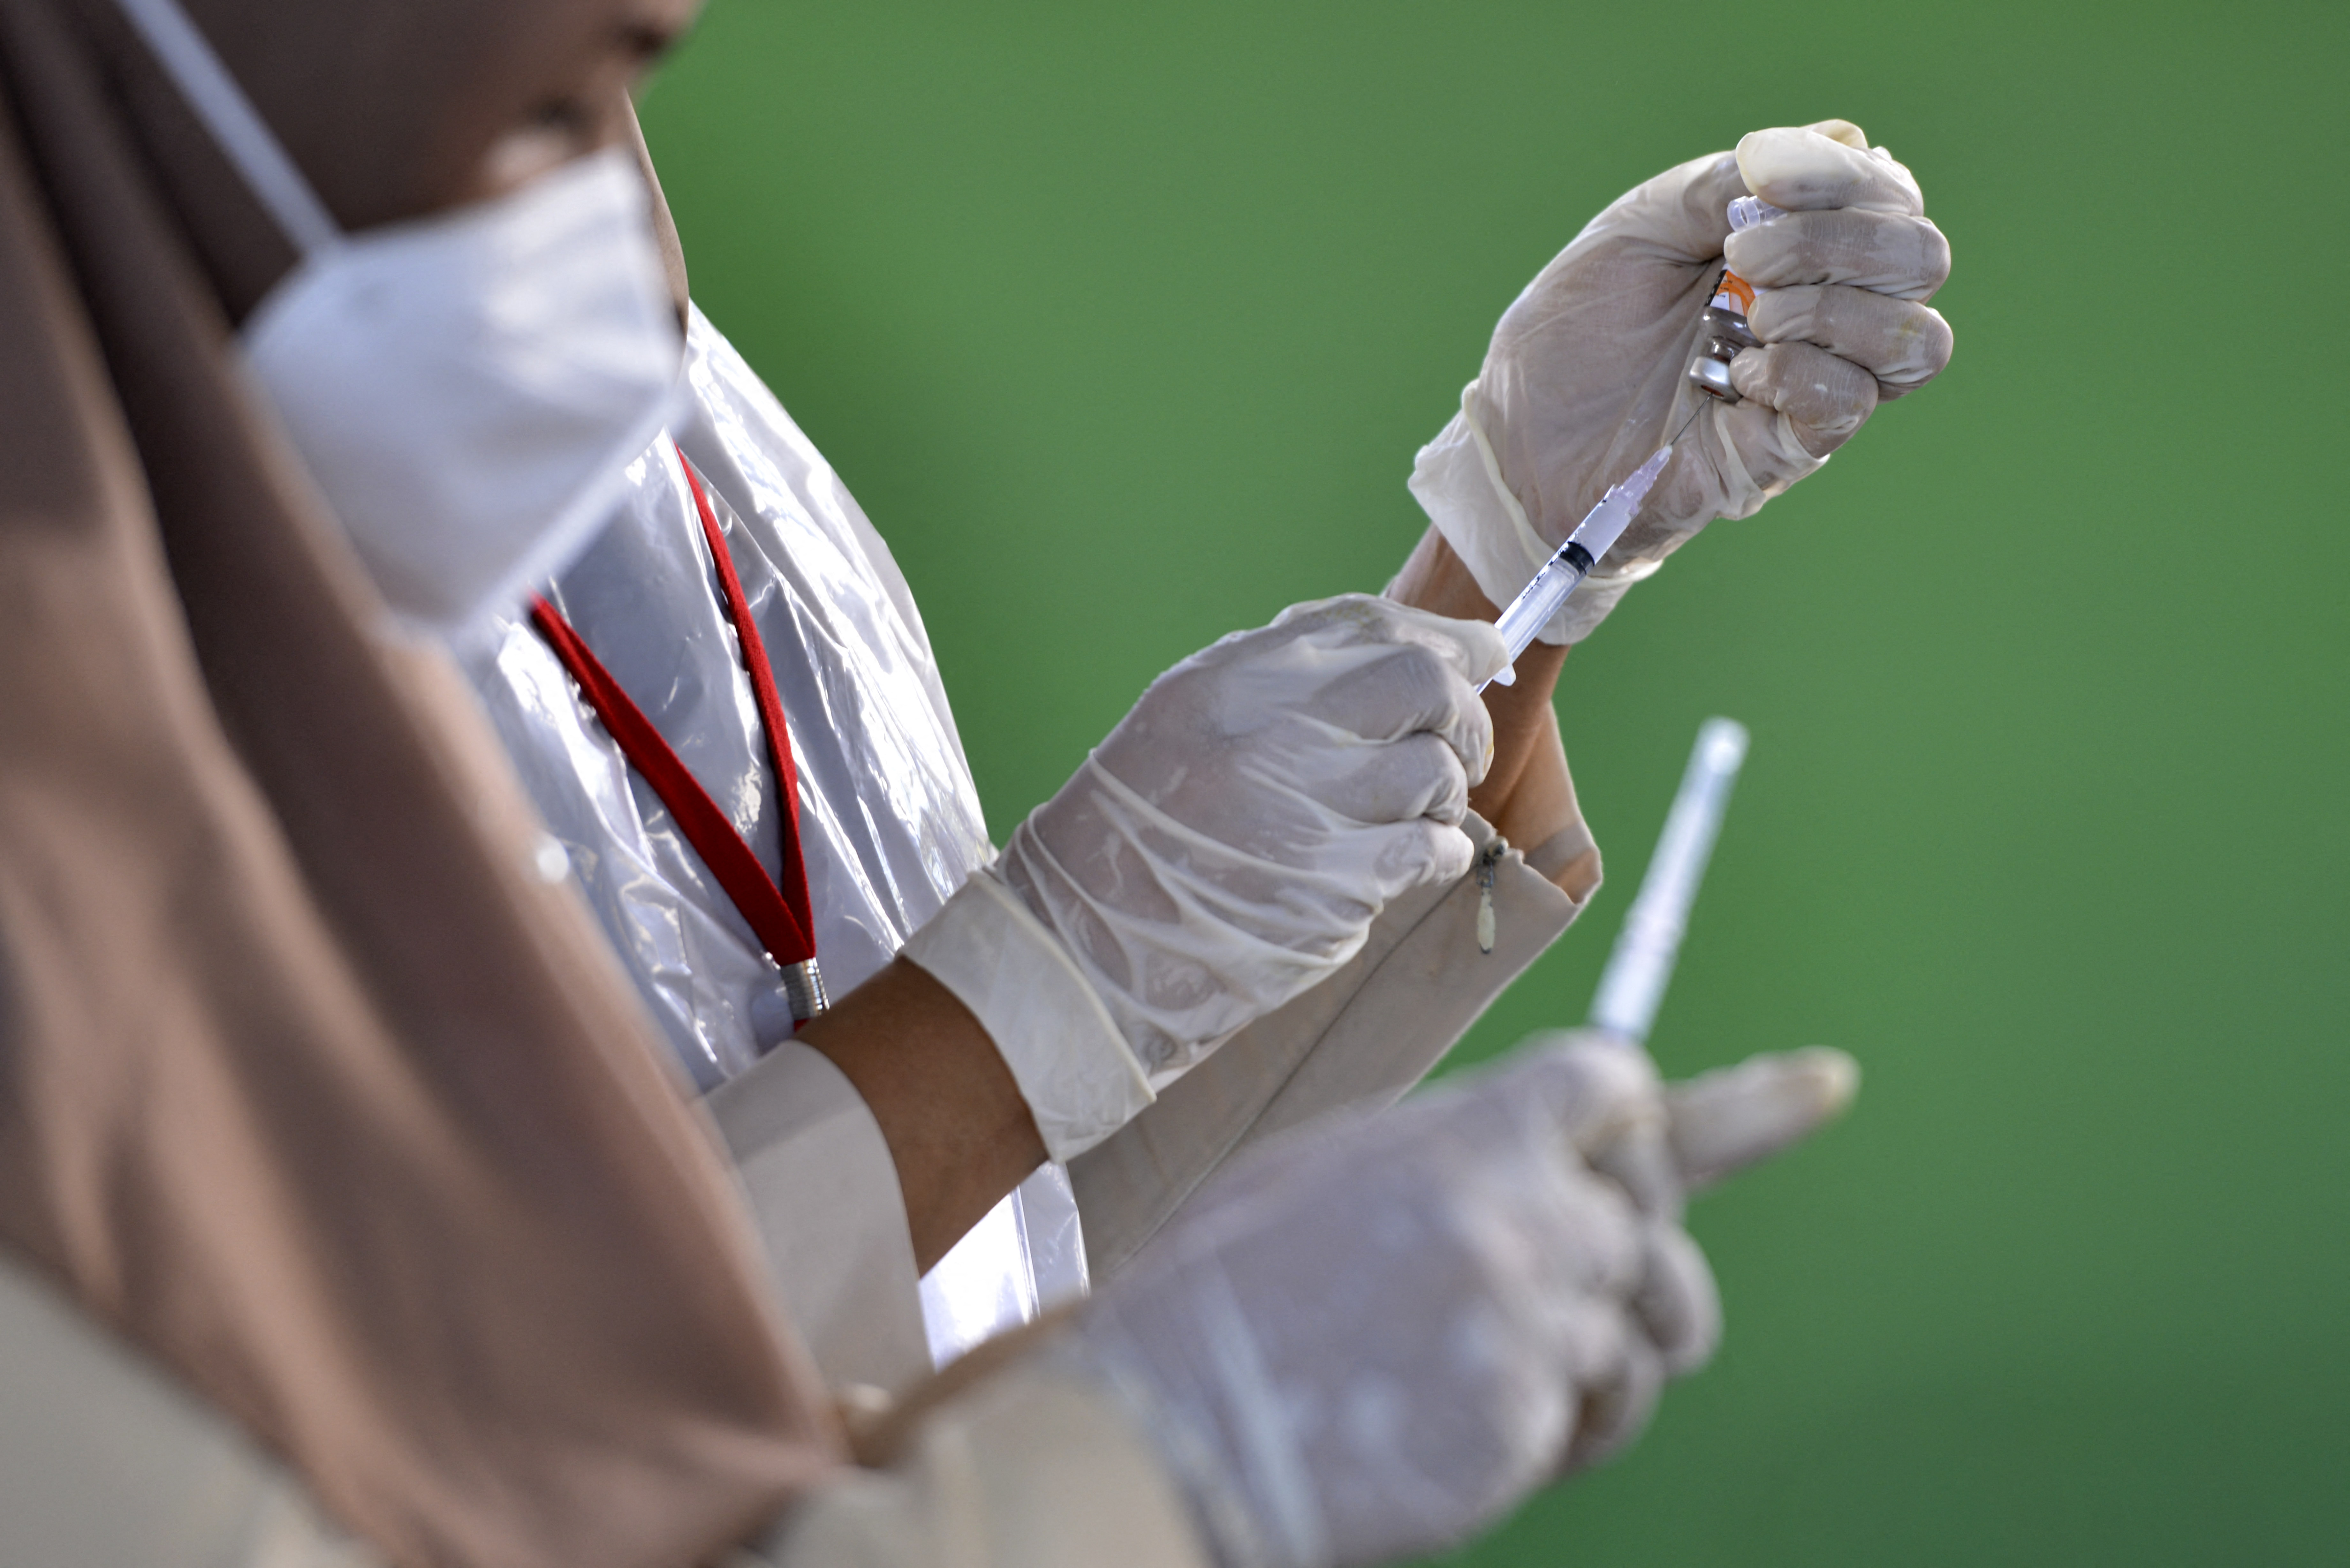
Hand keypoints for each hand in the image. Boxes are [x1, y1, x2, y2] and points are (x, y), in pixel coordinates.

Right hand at [999, 596, 1505, 1084]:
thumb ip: (1286, 674)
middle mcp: (1275, 735)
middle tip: (1457, 744)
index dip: (1448, 637)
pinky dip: (1436, 852)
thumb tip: (1415, 645)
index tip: (1482, 654)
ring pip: (1437, 772)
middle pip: (1424, 686)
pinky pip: (1433, 850)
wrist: (1088, 942)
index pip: (1373, 625)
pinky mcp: (1336, 890)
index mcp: (1235, 681)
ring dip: (1443, 792)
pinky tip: (1402, 861)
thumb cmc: (1144, 828)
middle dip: (1460, 714)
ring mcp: (1307, 814)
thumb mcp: (1190, 713)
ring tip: (1405, 814)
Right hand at [1065, 1032, 1855, 1567]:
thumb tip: (1531, 1164)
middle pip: (1654, 1222)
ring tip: (1520, 1391)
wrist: (1165, 1419)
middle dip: (1644, 1268)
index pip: (1616, 1087)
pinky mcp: (1523, 1415)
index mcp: (1457, 1136)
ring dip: (1606, 1365)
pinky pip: (1598, 1414)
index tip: (1819, 1087)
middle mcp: (1510, 1210)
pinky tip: (1478, 1438)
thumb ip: (1448, 1161)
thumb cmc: (1225, 1299)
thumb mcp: (1324, 1181)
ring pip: (1645, 1330)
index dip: (1708, 1098)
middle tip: (1614, 1310)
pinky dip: (1564, 1434)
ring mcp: (1523, 1313)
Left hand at [1411, 119, 1951, 642]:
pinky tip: (1735, 373)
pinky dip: (1801, 374)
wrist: (1523, 438)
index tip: (1760, 171)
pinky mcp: (1788, 449)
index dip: (1843, 173)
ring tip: (1747, 315)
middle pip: (1922, 259)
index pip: (1888, 195)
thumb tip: (1831, 147)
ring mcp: (1814, 384)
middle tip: (1744, 255)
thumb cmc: (1575, 336)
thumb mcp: (1634, 230)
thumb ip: (1721, 185)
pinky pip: (1852, 402)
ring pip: (1914, 340)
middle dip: (1841, 240)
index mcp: (1794, 246)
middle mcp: (1822, 311)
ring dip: (1832, 309)